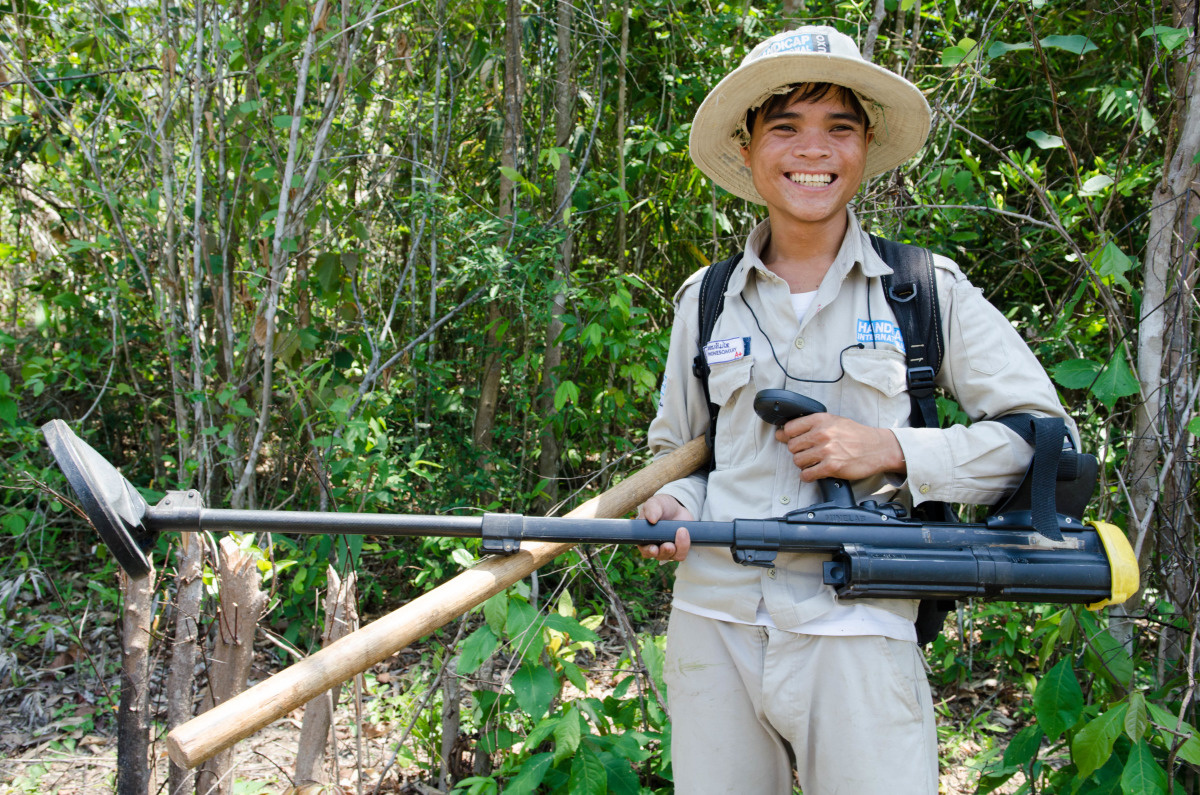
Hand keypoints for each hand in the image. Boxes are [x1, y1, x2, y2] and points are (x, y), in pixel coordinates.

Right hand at [635, 495, 693, 561]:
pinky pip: (682, 553)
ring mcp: (668, 549)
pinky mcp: (680, 548)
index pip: (644, 550)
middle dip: (664, 552)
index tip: (653, 549)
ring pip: (672, 556)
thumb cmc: (661, 506)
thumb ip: (651, 509)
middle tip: (669, 545)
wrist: (676, 508)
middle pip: (659, 556)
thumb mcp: (655, 503)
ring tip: (681, 531)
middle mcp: (655, 547)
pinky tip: (685, 532)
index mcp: (644, 538)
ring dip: (678, 547)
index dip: (648, 551)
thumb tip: (651, 519)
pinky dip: (685, 545)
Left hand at [776, 413, 905, 481]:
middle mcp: (822, 434)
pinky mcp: (831, 467)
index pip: (789, 428)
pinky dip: (808, 476)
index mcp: (821, 420)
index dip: (788, 436)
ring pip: (798, 461)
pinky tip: (816, 472)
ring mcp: (826, 451)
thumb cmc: (856, 435)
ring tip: (815, 462)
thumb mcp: (834, 421)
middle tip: (809, 453)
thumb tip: (782, 432)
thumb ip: (810, 425)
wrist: (878, 448)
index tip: (792, 440)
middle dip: (798, 451)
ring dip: (804, 464)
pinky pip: (807, 475)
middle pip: (792, 446)